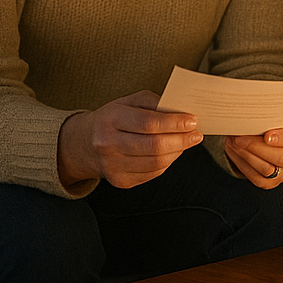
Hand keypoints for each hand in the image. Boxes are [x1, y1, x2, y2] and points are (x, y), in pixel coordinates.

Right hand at [58, 90, 201, 188]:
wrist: (85, 143)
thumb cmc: (115, 117)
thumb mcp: (131, 101)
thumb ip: (156, 103)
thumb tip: (183, 112)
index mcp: (110, 119)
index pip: (148, 123)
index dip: (174, 123)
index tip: (193, 121)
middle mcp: (107, 144)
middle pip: (153, 146)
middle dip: (181, 140)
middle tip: (196, 134)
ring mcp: (112, 166)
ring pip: (155, 163)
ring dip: (177, 152)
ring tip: (188, 142)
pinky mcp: (119, 181)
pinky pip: (152, 173)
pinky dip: (168, 162)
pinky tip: (173, 152)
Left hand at [226, 115, 282, 187]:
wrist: (276, 133)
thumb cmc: (278, 120)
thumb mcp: (281, 113)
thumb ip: (273, 115)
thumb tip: (254, 114)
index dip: (282, 138)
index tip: (266, 135)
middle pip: (282, 158)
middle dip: (257, 147)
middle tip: (239, 137)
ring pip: (267, 169)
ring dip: (246, 155)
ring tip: (232, 141)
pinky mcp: (273, 182)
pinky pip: (256, 178)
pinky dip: (242, 164)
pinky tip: (233, 151)